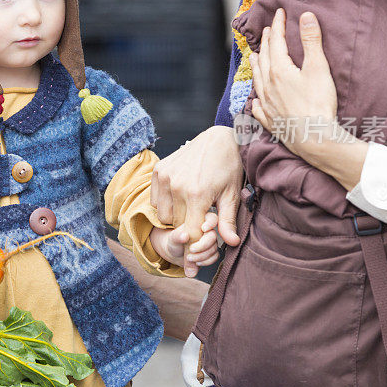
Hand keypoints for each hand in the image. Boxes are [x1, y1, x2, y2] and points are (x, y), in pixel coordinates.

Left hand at [150, 220, 220, 276]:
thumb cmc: (174, 241)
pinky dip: (206, 261)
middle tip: (191, 250)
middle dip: (202, 245)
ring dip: (202, 255)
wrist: (175, 253)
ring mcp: (211, 242)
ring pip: (214, 248)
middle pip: (213, 236)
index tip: (203, 229)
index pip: (211, 218)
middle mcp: (208, 231)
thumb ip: (177, 236)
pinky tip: (196, 263)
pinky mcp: (212, 253)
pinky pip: (214, 257)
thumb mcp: (173, 238)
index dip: (210, 223)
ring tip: (189, 258)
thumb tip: (185, 236)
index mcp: (200, 222)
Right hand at [151, 126, 242, 248]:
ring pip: (163, 215)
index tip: (200, 247)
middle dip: (188, 226)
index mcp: (197, 194)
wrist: (217, 139)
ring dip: (175, 216)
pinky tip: (179, 195)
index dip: (196, 241)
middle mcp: (177, 186)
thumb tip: (231, 243)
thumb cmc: (228, 168)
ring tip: (190, 206)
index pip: (190, 232)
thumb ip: (228, 221)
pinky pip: (155, 200)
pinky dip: (165, 203)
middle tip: (200, 217)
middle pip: (176, 225)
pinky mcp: (159, 170)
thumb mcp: (232, 195)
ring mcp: (165, 177)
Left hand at [249, 9, 337, 154]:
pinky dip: (256, 100)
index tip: (279, 13)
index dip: (278, 26)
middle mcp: (267, 86)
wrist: (313, 138)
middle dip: (266, 42)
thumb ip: (311, 41)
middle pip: (264, 58)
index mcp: (278, 70)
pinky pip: (258, 108)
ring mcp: (267, 105)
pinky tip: (255, 102)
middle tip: (267, 31)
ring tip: (254, 56)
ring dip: (256, 65)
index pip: (275, 42)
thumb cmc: (318, 103)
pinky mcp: (270, 121)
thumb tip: (305, 15)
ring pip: (257, 80)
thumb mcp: (318, 68)